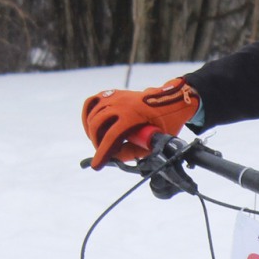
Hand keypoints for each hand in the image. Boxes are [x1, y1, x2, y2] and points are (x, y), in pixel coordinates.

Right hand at [81, 78, 199, 166]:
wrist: (171, 101)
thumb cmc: (166, 122)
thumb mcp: (155, 141)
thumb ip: (134, 151)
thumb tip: (115, 157)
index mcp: (134, 114)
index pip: (112, 135)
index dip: (102, 152)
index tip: (97, 165)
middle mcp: (122, 103)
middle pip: (97, 124)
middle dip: (97, 142)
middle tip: (103, 151)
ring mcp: (116, 96)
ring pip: (92, 113)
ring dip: (91, 130)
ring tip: (99, 140)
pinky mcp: (113, 94)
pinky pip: (92, 102)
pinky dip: (88, 114)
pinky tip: (90, 124)